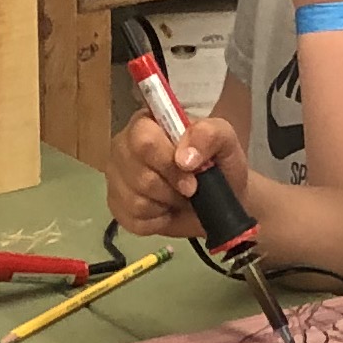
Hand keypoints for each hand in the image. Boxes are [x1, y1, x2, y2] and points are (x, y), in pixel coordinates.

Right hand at [106, 110, 237, 237]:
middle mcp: (124, 146)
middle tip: (190, 188)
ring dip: (167, 203)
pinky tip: (167, 211)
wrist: (221, 201)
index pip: (142, 139)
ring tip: (179, 197)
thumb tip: (184, 158)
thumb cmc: (219, 165)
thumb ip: (209, 135)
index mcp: (146, 122)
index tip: (191, 172)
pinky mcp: (118, 207)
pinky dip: (158, 221)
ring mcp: (117, 178)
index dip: (166, 160)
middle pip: (139, 174)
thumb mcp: (225, 141)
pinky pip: (134, 220)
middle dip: (171, 186)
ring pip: (136, 200)